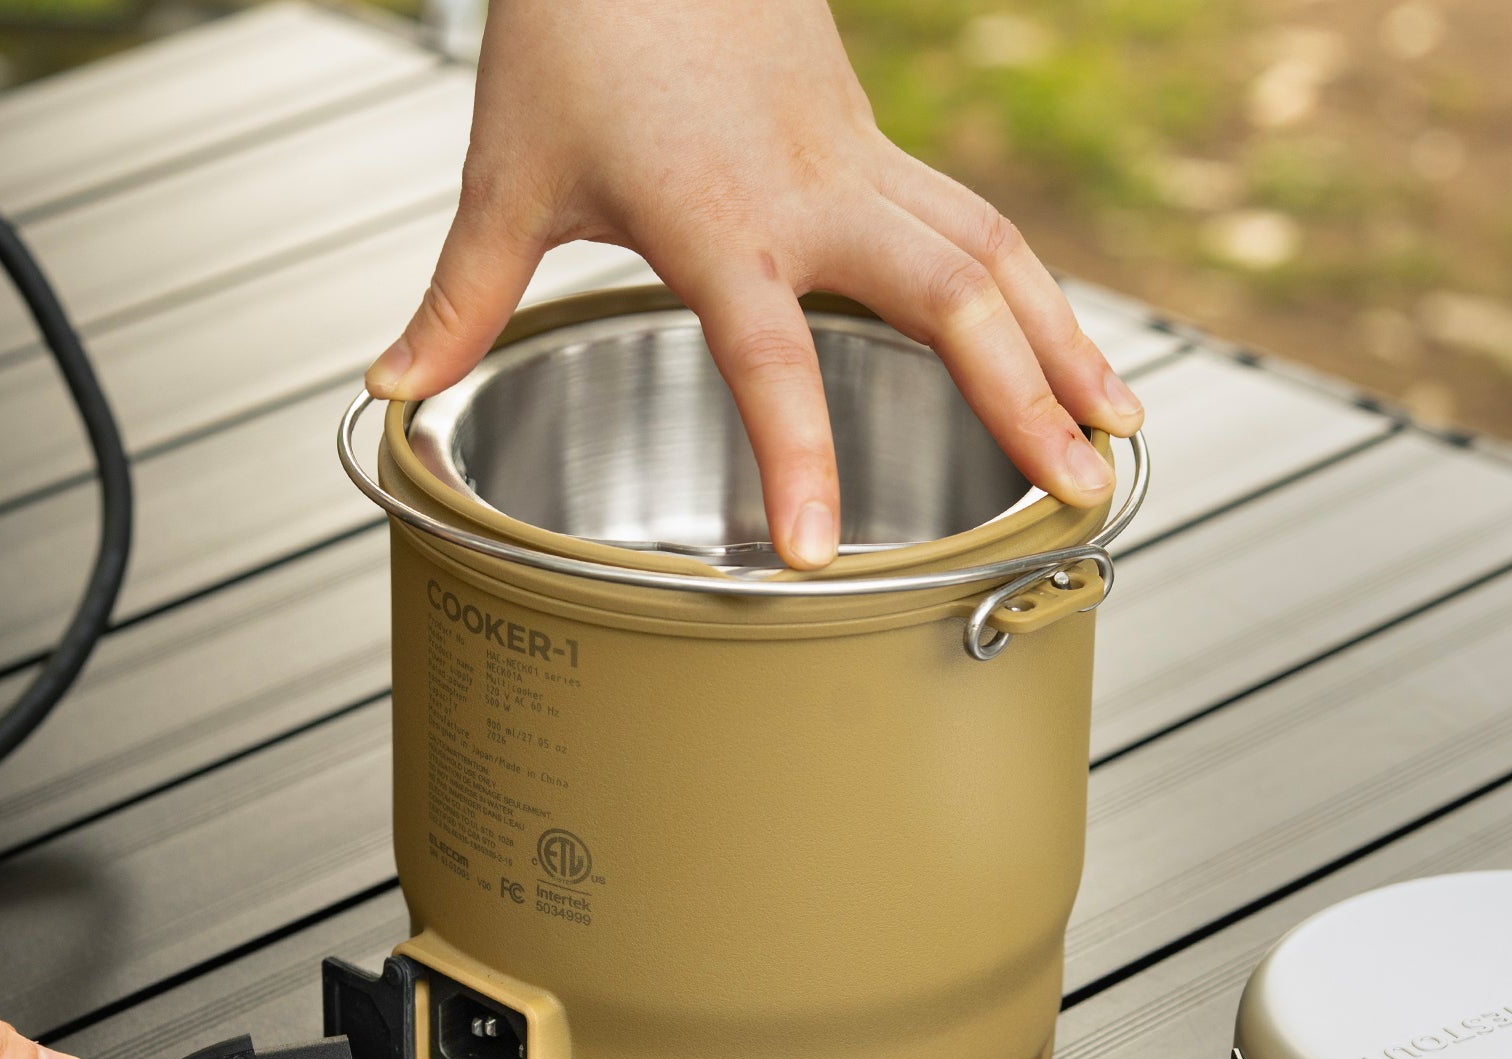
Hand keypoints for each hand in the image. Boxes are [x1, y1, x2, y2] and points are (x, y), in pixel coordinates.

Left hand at [366, 0, 1143, 569]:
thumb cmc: (579, 24)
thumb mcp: (508, 169)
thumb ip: (460, 292)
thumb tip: (396, 386)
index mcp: (713, 211)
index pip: (767, 351)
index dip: (794, 452)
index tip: (812, 553)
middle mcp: (812, 187)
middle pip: (946, 293)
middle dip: (1019, 396)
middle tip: (1069, 492)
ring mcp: (861, 159)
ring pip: (993, 251)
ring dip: (1062, 344)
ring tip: (1114, 437)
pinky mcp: (878, 146)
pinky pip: (980, 223)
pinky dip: (1035, 294)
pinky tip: (1065, 352)